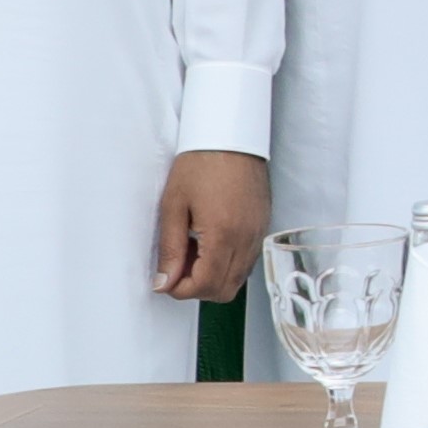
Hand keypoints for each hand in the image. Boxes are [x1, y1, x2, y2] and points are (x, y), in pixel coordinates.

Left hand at [150, 150, 267, 300]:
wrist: (231, 137)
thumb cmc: (201, 164)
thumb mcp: (173, 206)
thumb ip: (170, 248)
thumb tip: (164, 281)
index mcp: (223, 234)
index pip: (205, 285)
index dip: (181, 290)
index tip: (166, 279)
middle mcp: (246, 239)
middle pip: (225, 290)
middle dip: (198, 288)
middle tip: (178, 267)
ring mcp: (258, 234)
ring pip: (238, 279)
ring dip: (213, 276)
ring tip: (193, 251)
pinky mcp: (262, 227)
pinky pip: (247, 261)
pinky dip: (227, 263)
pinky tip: (210, 242)